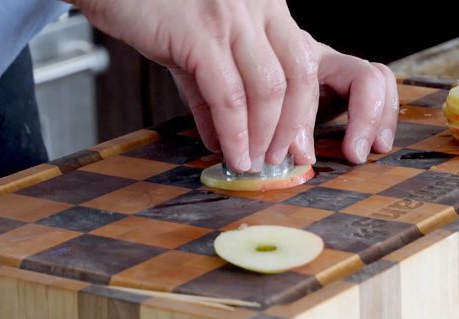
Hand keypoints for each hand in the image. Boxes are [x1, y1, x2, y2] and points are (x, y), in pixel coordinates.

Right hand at [72, 0, 396, 168]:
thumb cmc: (152, 7)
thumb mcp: (197, 47)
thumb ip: (213, 92)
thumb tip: (223, 138)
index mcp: (265, 5)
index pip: (303, 62)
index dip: (306, 109)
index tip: (299, 144)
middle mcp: (257, 5)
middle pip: (297, 76)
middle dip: (293, 127)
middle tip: (281, 159)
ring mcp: (230, 17)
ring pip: (267, 89)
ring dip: (264, 136)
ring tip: (252, 164)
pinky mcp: (198, 34)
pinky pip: (228, 95)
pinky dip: (234, 133)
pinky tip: (231, 154)